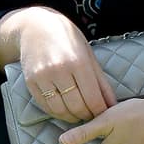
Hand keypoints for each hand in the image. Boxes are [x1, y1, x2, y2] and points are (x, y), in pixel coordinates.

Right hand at [0, 6, 116, 122]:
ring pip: (60, 110)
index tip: (103, 114)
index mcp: (78, 62)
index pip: (93, 99)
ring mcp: (43, 77)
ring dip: (72, 117)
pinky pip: (46, 106)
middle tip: (91, 115)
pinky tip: (64, 109)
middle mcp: (59, 71)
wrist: (35, 27)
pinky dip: (57, 112)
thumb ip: (101, 82)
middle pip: (77, 107)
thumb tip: (112, 105)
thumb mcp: (89, 55)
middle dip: (87, 116)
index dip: (100, 111)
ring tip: (78, 113)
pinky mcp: (31, 82)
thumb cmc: (66, 39)